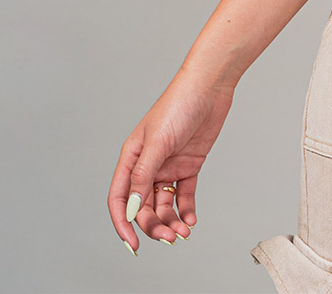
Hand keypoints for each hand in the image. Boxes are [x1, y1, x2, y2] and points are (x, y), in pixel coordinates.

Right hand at [107, 67, 235, 254]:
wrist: (211, 86)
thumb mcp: (157, 142)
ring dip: (171, 220)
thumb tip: (132, 209)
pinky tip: (191, 220)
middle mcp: (148, 165)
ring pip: (164, 203)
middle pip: (144, 206)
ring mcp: (169, 166)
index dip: (123, 223)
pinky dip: (186, 209)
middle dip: (154, 225)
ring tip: (183, 232)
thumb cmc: (179, 105)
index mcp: (131, 158)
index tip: (133, 244)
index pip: (121, 199)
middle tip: (169, 237)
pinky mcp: (189, 164)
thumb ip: (143, 175)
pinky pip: (184, 193)